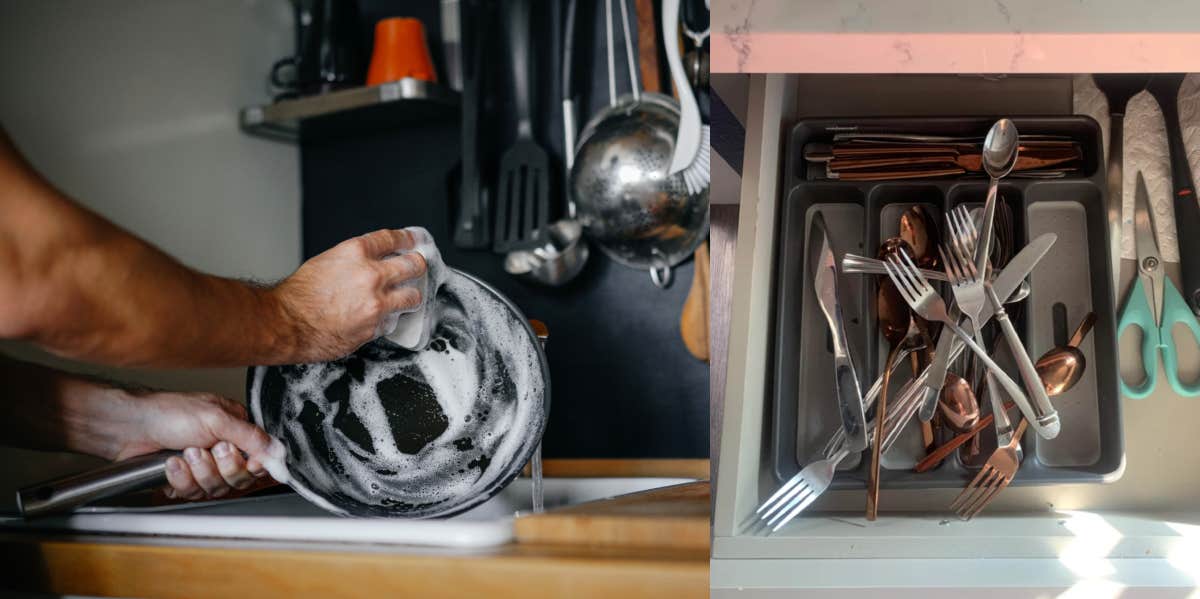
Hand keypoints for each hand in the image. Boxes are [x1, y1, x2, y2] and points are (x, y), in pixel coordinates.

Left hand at [114, 391, 278, 499]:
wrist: (130, 427)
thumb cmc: (169, 413)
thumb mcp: (217, 419)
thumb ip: (250, 437)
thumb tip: (278, 450)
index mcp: (236, 430)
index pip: (260, 458)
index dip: (254, 466)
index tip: (249, 463)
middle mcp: (223, 449)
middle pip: (240, 478)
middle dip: (221, 467)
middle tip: (210, 449)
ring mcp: (204, 466)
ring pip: (216, 488)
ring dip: (199, 471)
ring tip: (185, 452)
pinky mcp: (185, 480)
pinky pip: (193, 492)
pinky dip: (181, 479)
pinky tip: (172, 463)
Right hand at [273, 229, 426, 362]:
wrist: (285, 323)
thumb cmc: (298, 294)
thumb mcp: (327, 261)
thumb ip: (355, 260)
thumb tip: (374, 261)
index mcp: (356, 252)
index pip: (393, 239)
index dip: (408, 239)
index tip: (414, 241)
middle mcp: (371, 275)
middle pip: (413, 265)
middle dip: (418, 265)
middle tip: (418, 267)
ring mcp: (376, 303)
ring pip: (412, 296)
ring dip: (410, 296)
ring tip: (406, 297)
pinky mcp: (375, 327)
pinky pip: (392, 320)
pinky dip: (388, 318)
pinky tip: (379, 317)